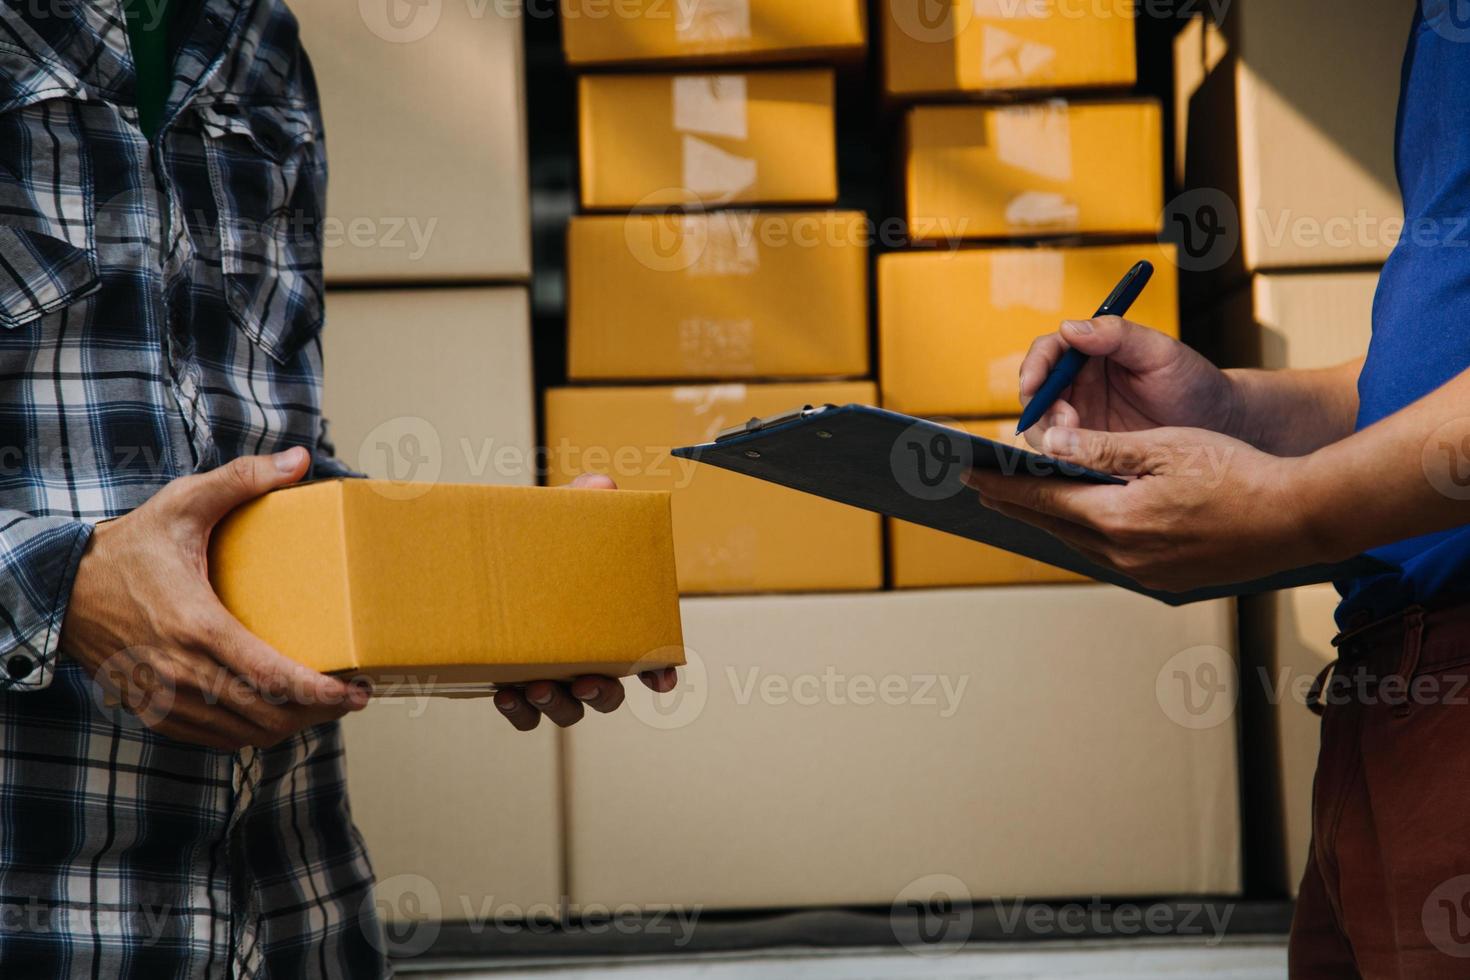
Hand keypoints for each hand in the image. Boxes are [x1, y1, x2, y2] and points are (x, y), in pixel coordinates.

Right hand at [61, 448, 370, 750]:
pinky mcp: (155, 710)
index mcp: (195, 624)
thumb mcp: (183, 502)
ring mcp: (166, 697)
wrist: (62, 588)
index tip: (353, 691)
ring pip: (244, 732)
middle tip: (351, 696)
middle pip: (266, 714)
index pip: (269, 676)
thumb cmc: (131, 545)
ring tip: (322, 706)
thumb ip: (242, 479)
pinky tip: (276, 713)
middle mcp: (180, 670)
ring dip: (289, 726)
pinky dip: (252, 731)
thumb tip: (299, 460)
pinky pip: (215, 737)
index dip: (317, 692)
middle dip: (317, 712)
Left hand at [492, 473, 679, 730]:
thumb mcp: (554, 520)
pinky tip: (505, 693)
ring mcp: (549, 673)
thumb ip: (580, 502)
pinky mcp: (513, 685)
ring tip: (536, 687)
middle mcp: (582, 653)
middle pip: (608, 692)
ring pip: (569, 709)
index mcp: (604, 620)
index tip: (661, 680)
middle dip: (602, 694)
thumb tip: (601, 486)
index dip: (658, 670)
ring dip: (559, 706)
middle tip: (586, 682)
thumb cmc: (528, 544)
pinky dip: (520, 712)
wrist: (474, 563)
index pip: (644, 651)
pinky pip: (525, 716)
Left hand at [963, 426, 1323, 591]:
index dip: (1002, 483)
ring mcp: (1145, 572)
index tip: (969, 473)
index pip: (1041, 497)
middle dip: (1015, 503)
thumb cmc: (1237, 472)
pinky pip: (1109, 554)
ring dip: (1049, 520)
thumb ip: (1101, 448)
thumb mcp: (1164, 446)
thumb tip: (1049, 443)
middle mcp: (1123, 553)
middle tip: (982, 488)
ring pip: (1079, 542)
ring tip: (1022, 503)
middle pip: (1052, 524)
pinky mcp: (1166, 580)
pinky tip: (1081, 522)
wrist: (1299, 517)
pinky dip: (1086, 533)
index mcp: (1116, 517)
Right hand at [1018, 317, 1237, 448]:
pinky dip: (1062, 457)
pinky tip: (1081, 462)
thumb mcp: (1159, 352)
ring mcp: (1081, 417)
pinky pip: (1062, 453)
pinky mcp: (1088, 448)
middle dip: (1041, 408)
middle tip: (1067, 422)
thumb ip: (1117, 335)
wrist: (1217, 426)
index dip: (1034, 366)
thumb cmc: (1192, 381)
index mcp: (1091, 352)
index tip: (1033, 383)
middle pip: (1036, 392)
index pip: (1048, 352)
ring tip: (1078, 443)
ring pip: (1042, 426)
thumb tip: (1069, 327)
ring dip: (1050, 435)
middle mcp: (1079, 383)